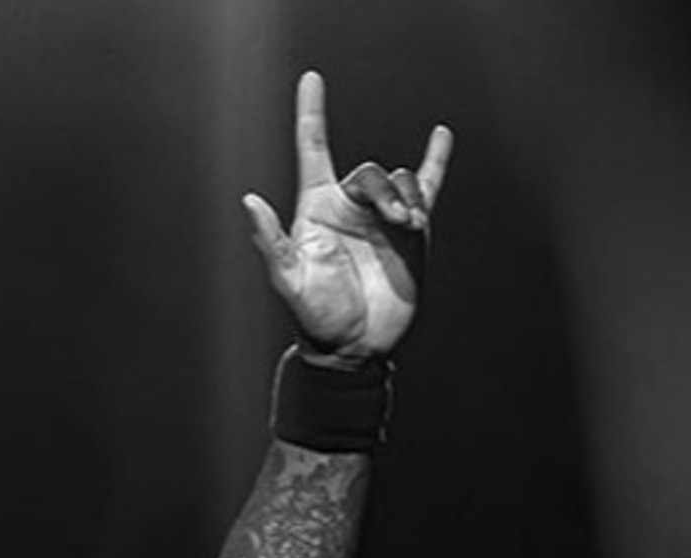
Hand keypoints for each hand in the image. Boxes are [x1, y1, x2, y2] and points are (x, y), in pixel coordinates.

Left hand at [242, 73, 450, 360]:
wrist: (355, 346)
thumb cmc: (315, 316)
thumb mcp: (288, 280)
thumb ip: (271, 241)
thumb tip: (249, 200)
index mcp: (316, 209)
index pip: (313, 151)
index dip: (311, 115)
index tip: (312, 79)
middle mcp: (348, 207)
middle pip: (369, 172)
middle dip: (384, 191)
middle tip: (396, 223)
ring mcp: (381, 217)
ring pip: (400, 181)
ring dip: (406, 198)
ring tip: (408, 228)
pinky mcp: (412, 232)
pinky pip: (425, 189)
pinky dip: (434, 162)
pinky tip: (441, 137)